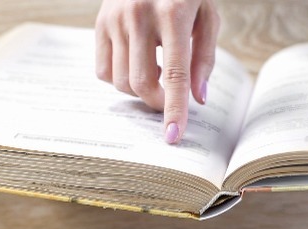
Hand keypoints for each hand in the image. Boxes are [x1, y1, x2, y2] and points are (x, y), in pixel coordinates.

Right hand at [95, 0, 219, 143]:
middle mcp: (139, 15)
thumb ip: (204, 58)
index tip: (174, 136)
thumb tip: (198, 98)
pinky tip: (137, 63)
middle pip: (142, 83)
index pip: (175, 73)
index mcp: (173, 13)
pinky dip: (119, 79)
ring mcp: (114, 18)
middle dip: (158, 103)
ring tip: (156, 71)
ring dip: (140, 90)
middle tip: (170, 101)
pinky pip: (102, 71)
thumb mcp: (208, 16)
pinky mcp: (99, 22)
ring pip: (120, 81)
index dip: (175, 109)